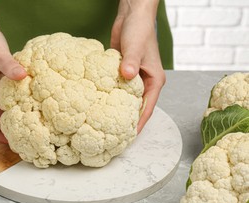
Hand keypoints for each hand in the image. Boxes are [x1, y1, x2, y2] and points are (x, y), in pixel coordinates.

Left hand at [111, 0, 165, 132]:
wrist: (131, 16)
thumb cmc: (139, 30)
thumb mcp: (136, 47)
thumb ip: (131, 62)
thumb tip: (127, 76)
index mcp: (154, 80)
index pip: (147, 108)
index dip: (138, 123)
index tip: (128, 137)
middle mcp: (145, 82)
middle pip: (137, 107)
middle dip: (127, 120)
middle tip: (113, 135)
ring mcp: (133, 78)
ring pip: (125, 99)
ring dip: (117, 109)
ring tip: (104, 125)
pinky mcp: (121, 73)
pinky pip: (116, 89)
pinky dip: (110, 96)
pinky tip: (98, 105)